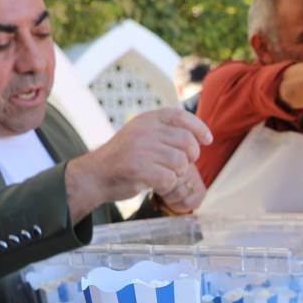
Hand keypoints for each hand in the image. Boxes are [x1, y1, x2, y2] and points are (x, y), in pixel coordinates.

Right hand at [64, 109, 211, 221]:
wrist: (95, 175)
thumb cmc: (123, 158)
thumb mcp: (141, 135)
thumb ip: (163, 131)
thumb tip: (197, 135)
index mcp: (147, 119)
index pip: (180, 116)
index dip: (199, 127)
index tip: (208, 140)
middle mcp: (145, 131)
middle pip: (187, 142)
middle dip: (190, 157)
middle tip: (180, 166)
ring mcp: (141, 149)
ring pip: (180, 162)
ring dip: (178, 174)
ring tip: (165, 175)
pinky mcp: (138, 169)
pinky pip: (169, 179)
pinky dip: (168, 186)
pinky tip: (157, 185)